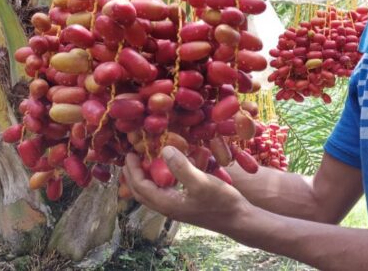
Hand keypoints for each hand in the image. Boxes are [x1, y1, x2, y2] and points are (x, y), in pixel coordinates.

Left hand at [122, 146, 249, 233]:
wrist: (238, 219)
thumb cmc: (221, 201)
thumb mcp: (201, 182)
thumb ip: (181, 167)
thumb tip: (164, 149)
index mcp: (167, 203)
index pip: (140, 186)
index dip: (132, 169)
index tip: (129, 152)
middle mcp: (168, 207)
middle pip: (140, 192)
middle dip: (132, 175)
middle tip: (131, 156)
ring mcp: (176, 207)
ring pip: (151, 193)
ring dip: (143, 178)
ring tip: (143, 161)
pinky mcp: (184, 204)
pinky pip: (162, 191)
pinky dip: (156, 180)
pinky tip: (165, 170)